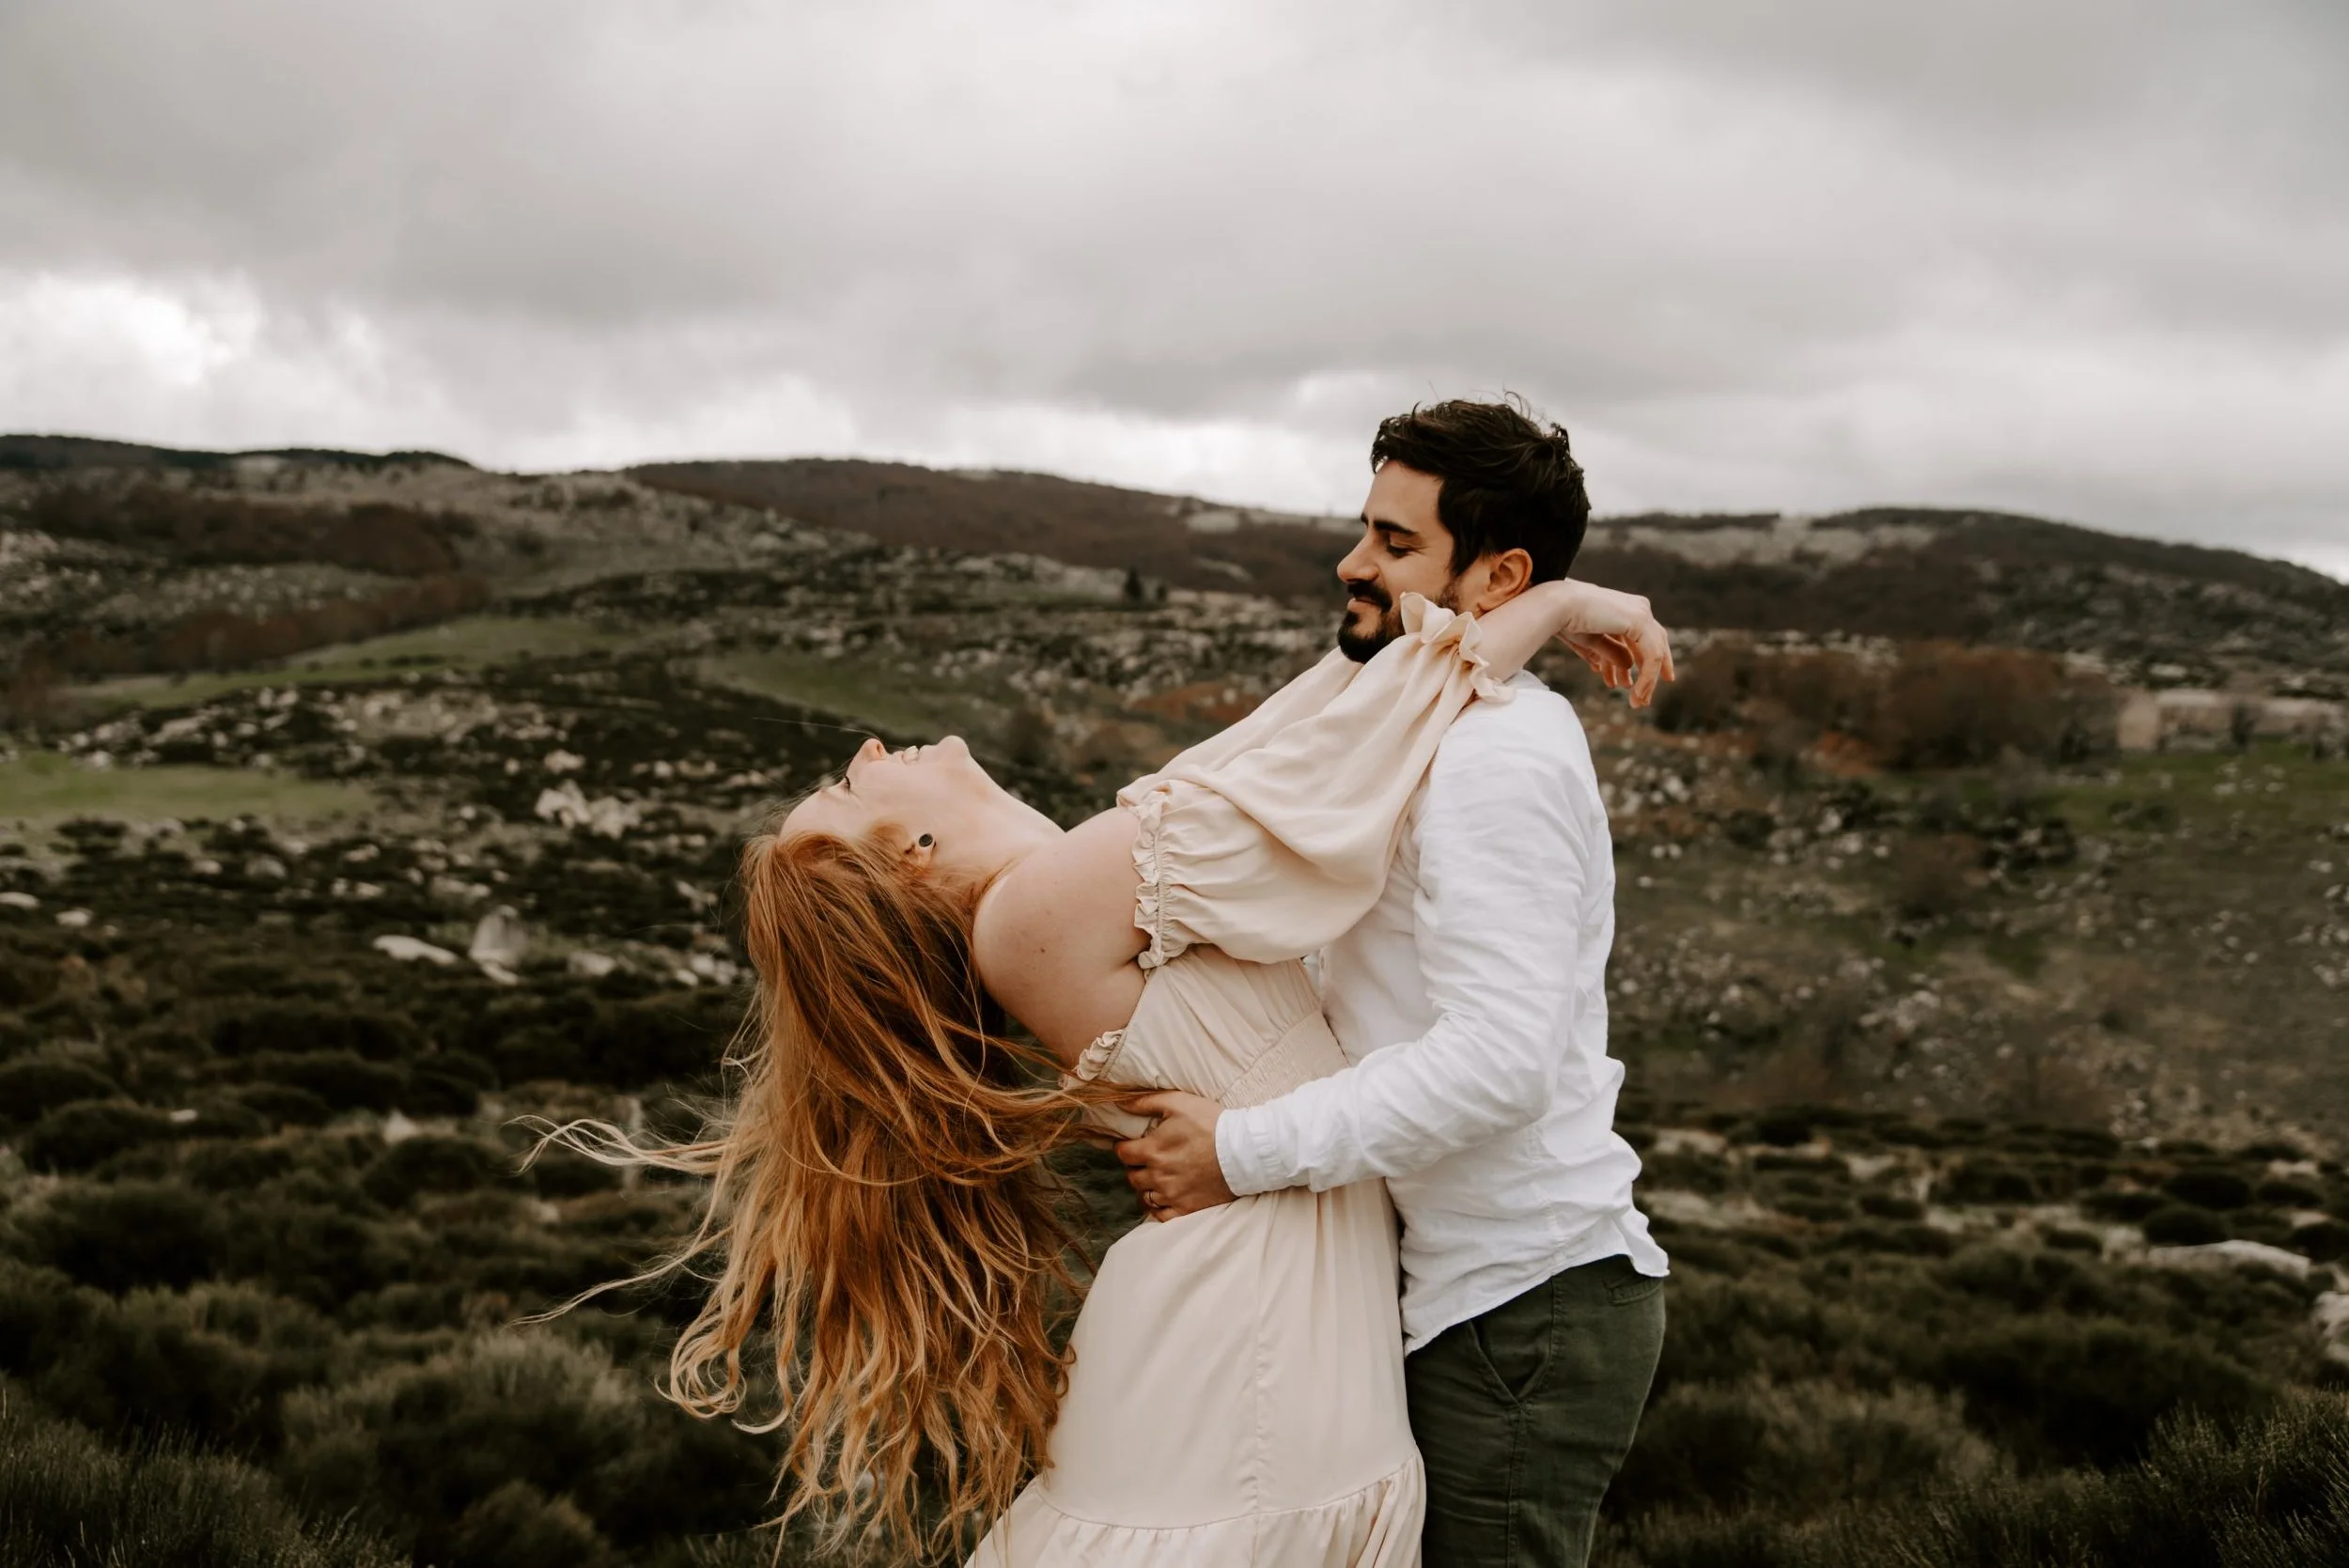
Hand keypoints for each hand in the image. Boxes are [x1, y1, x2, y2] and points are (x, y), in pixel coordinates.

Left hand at [1113, 1091, 1235, 1220]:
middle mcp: (1158, 1176)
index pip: (1123, 1153)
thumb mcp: (1179, 1103)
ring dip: (1146, 1187)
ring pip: (1144, 1197)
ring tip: (1155, 1178)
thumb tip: (1121, 1103)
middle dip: (1136, 1167)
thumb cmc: (1212, 1124)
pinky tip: (1164, 1198)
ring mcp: (1171, 1195)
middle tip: (1146, 1160)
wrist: (1244, 1152)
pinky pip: (1160, 1216)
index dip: (1123, 1147)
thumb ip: (1146, 1103)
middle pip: (1132, 1176)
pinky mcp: (1186, 1209)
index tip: (1130, 1145)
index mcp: (1152, 1150)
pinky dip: (1158, 1208)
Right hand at [1551, 584, 1674, 707]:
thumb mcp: (1593, 641)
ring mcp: (1641, 613)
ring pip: (1655, 653)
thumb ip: (1610, 653)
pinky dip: (1646, 676)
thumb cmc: (1567, 619)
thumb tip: (1627, 667)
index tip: (1643, 683)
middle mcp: (1637, 608)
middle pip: (1655, 644)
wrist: (1558, 606)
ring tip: (1637, 701)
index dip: (1646, 661)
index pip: (1645, 637)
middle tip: (1645, 696)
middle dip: (1650, 673)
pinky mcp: (1640, 620)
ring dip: (1647, 680)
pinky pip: (1652, 655)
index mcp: (1625, 609)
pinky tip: (1636, 692)